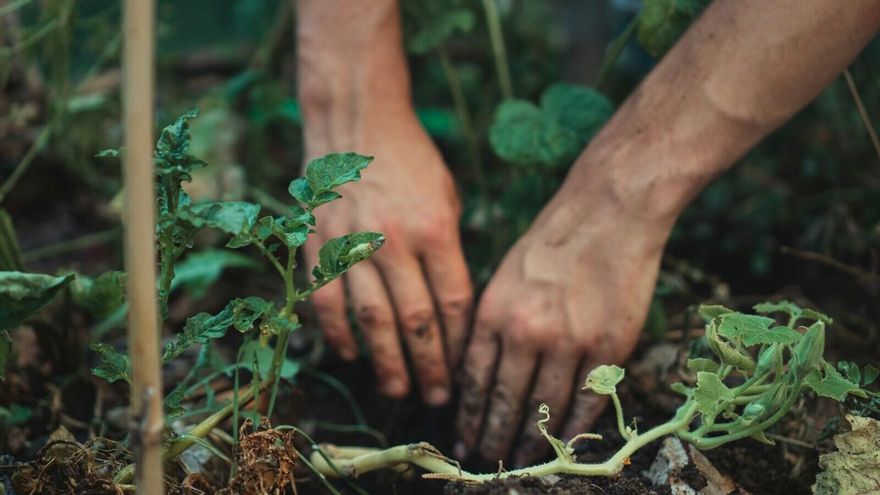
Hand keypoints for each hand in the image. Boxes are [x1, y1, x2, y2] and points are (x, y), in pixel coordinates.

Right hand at [302, 111, 471, 405]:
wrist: (356, 122)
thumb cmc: (411, 161)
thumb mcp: (447, 198)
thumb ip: (450, 251)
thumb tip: (452, 308)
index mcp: (436, 229)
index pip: (453, 302)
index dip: (459, 343)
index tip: (465, 370)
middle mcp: (395, 241)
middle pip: (416, 320)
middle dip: (429, 366)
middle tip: (437, 400)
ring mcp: (353, 244)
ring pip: (372, 319)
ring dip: (386, 362)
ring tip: (398, 391)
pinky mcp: (320, 244)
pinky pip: (328, 300)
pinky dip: (339, 333)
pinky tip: (351, 356)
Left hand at [454, 181, 668, 465]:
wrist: (609, 210)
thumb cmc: (552, 239)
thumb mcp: (504, 275)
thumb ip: (492, 323)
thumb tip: (478, 372)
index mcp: (494, 312)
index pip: (474, 381)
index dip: (468, 417)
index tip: (463, 440)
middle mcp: (526, 331)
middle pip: (505, 402)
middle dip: (493, 437)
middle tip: (487, 460)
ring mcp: (569, 341)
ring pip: (545, 409)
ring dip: (532, 441)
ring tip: (521, 460)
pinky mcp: (608, 346)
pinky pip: (587, 401)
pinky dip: (575, 428)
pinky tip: (564, 444)